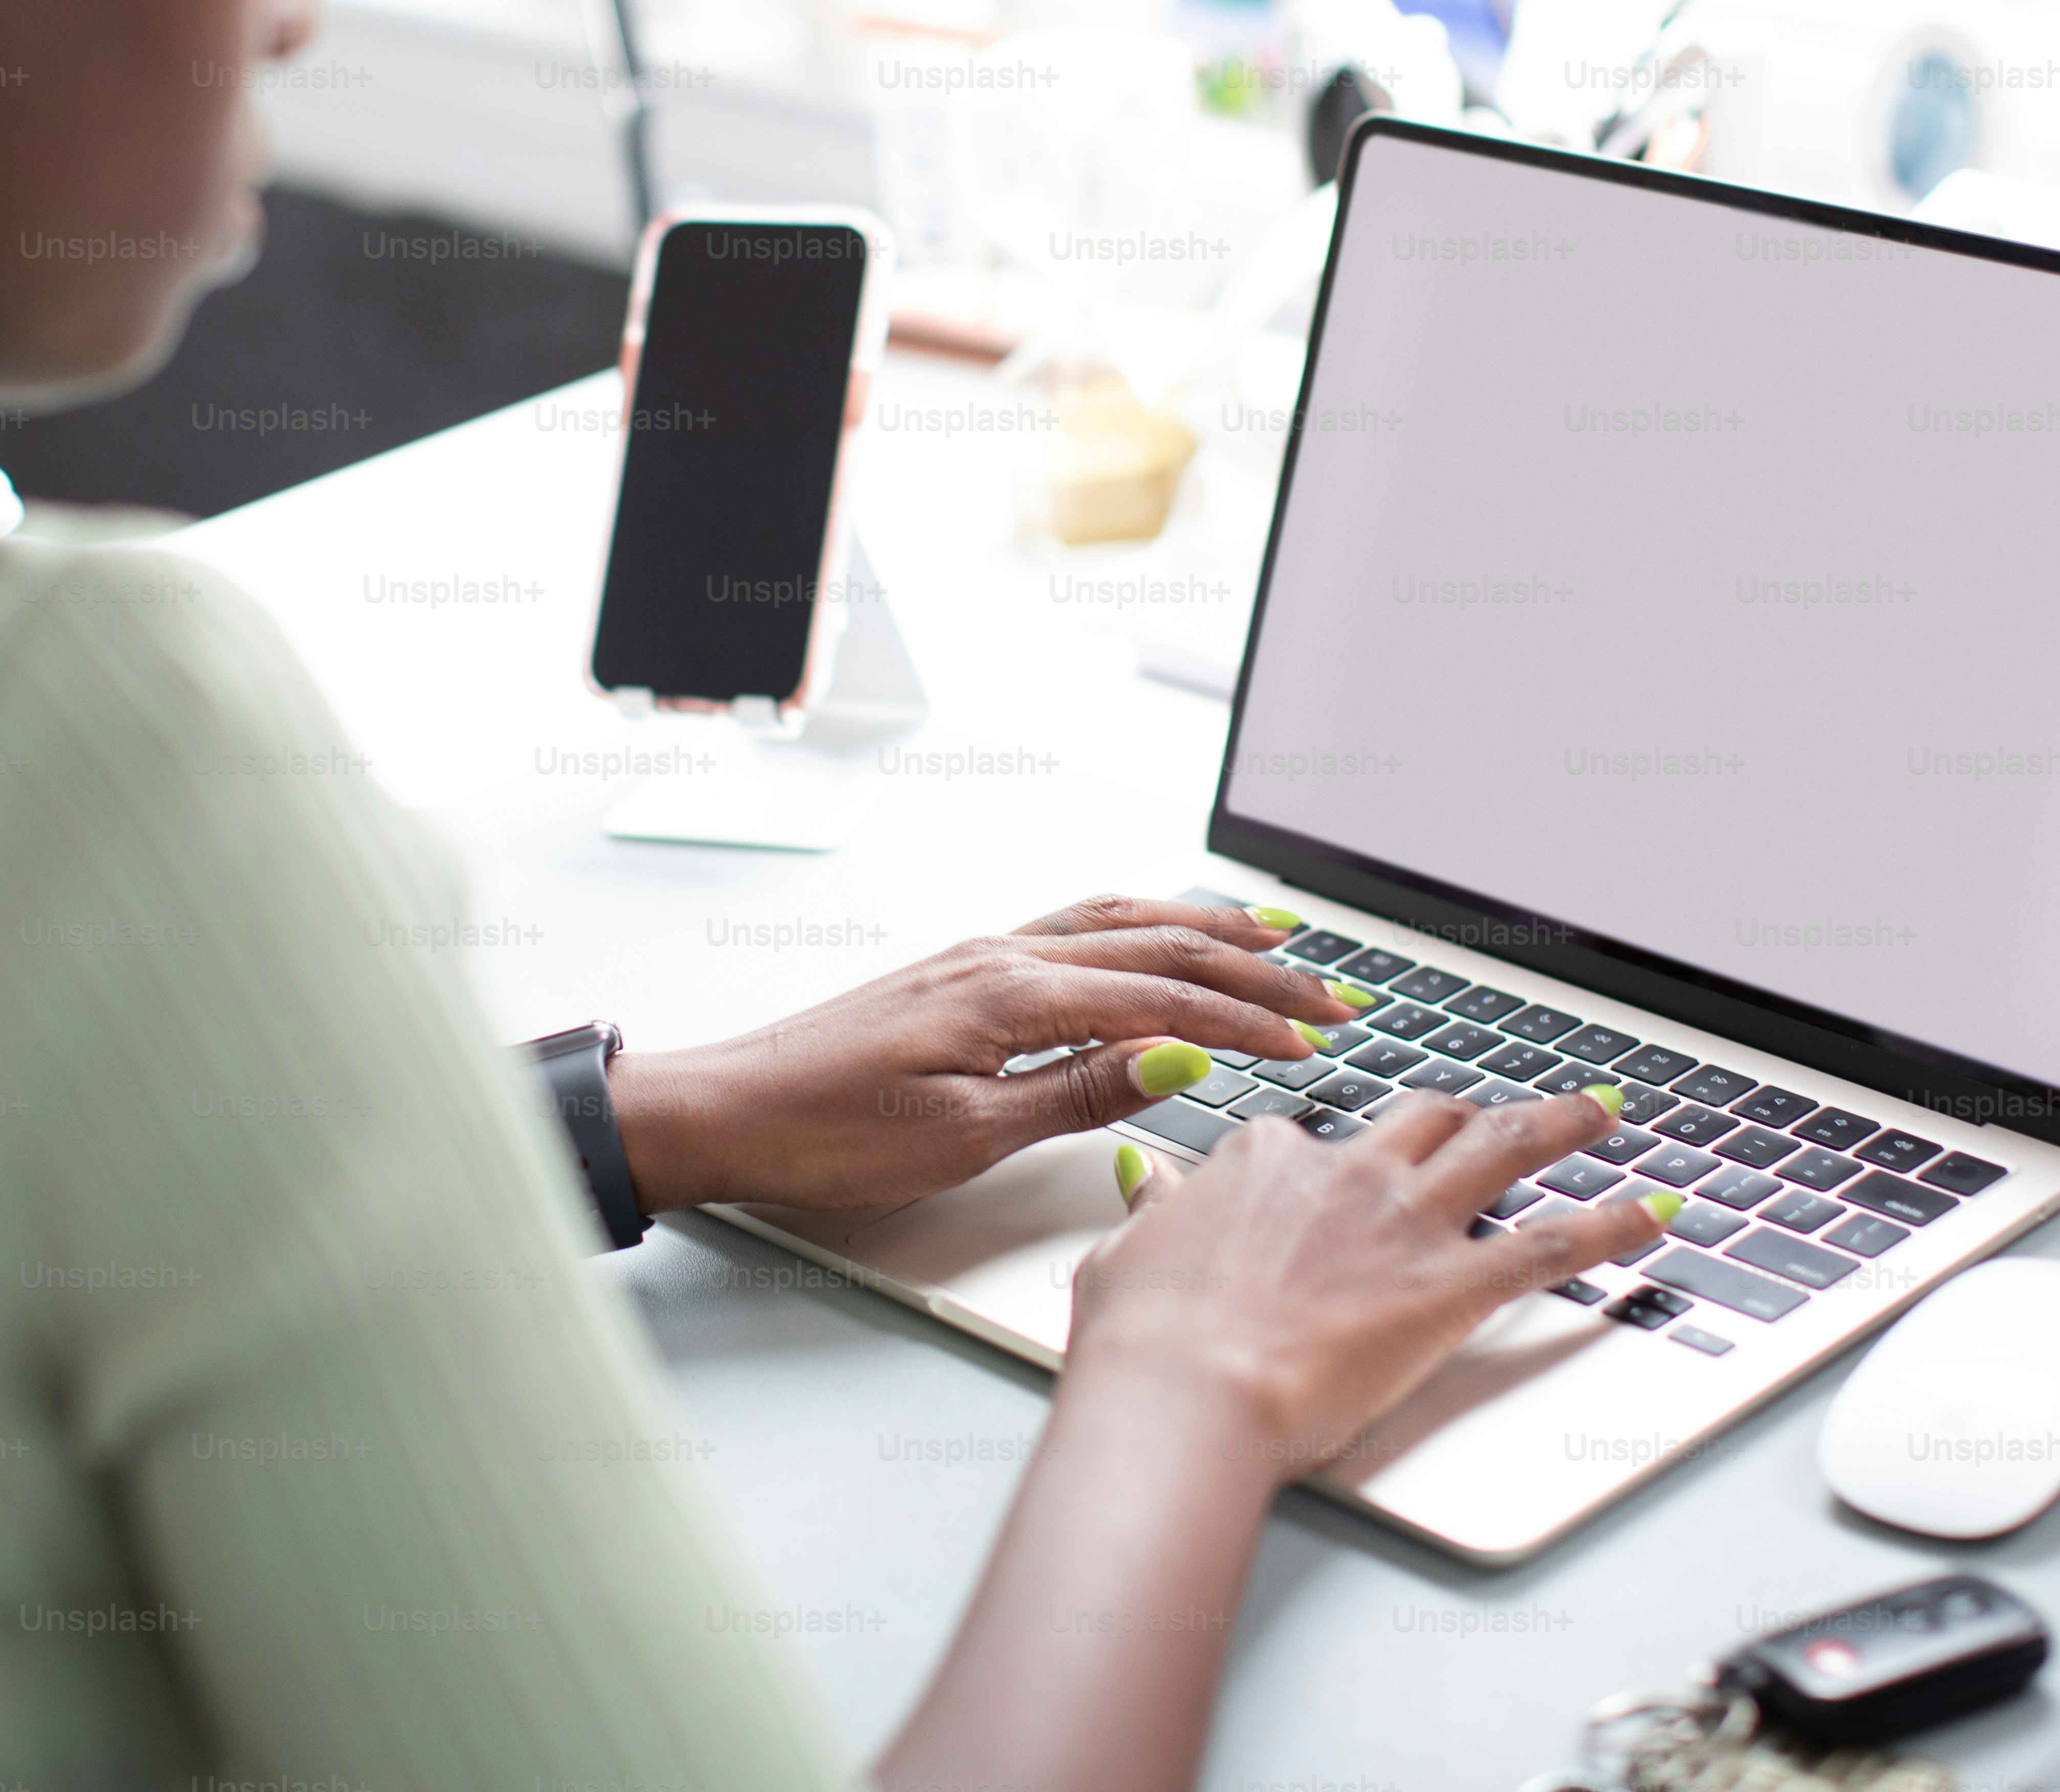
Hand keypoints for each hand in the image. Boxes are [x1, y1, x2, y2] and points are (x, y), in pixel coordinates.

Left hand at [607, 894, 1360, 1213]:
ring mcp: (980, 956)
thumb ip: (1077, 1091)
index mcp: (1010, 994)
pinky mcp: (962, 972)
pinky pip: (1075, 929)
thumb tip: (1174, 1056)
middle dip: (1255, 969)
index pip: (1164, 998)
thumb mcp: (962, 1136)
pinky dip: (1139, 928)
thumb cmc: (824, 1134)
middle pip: (1157, 945)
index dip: (1251, 1021)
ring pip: (1119, 922)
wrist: (726, 1111)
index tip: (1318, 1040)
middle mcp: (1001, 957)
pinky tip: (1157, 937)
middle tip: (1332, 992)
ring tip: (1274, 939)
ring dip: (1204, 930)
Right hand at [1061, 1088, 1674, 1467]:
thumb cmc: (1149, 1342)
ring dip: (1560, 1125)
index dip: (1329, 1165)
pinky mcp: (1452, 1286)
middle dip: (1467, 1112)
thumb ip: (1154, 1216)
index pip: (1309, 1143)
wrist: (1190, 1393)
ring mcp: (1403, 1224)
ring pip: (1501, 1146)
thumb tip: (1147, 1184)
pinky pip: (1551, 1243)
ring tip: (1601, 1112)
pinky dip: (1609, 1226)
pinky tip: (1650, 1216)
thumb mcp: (1128, 1259)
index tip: (1336, 1183)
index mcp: (1263, 1164)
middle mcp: (1344, 1175)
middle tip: (1500, 1112)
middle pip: (1422, 1121)